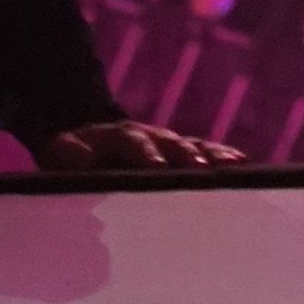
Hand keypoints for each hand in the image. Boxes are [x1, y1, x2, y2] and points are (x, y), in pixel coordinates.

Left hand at [32, 115, 242, 174]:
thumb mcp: (61, 153)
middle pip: (172, 143)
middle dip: (186, 155)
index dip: (146, 154)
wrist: (88, 143)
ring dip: (213, 156)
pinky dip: (223, 157)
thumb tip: (82, 160)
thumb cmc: (72, 156)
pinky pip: (206, 153)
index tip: (157, 167)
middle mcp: (150, 135)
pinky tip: (242, 165)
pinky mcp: (182, 154)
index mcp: (119, 135)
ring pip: (194, 147)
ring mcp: (169, 143)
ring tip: (233, 166)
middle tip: (200, 168)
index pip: (135, 142)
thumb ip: (68, 156)